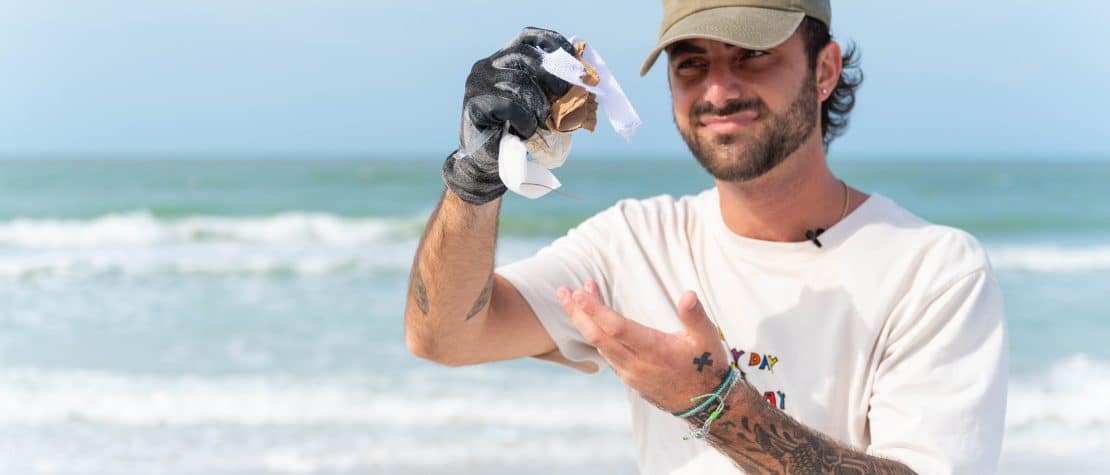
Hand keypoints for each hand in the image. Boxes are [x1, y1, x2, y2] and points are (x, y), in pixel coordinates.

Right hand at [442, 27, 574, 204]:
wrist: (486, 163)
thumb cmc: (515, 133)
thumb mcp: (538, 107)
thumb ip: (553, 92)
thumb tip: (586, 85)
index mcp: (503, 60)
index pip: (527, 37)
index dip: (551, 41)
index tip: (573, 57)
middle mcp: (487, 65)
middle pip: (525, 55)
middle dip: (552, 75)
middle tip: (565, 96)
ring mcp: (477, 83)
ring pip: (520, 81)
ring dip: (540, 104)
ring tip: (544, 123)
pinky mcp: (473, 103)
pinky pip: (509, 105)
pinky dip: (525, 120)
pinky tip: (526, 132)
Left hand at [556, 280, 730, 412]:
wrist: (706, 403)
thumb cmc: (706, 366)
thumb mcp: (707, 337)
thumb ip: (694, 315)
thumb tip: (688, 294)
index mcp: (654, 350)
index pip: (616, 328)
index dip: (595, 310)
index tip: (579, 293)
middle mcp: (636, 364)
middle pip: (597, 336)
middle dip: (576, 313)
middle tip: (561, 291)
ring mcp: (630, 374)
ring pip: (599, 346)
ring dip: (585, 321)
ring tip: (577, 297)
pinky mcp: (629, 379)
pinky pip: (606, 355)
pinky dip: (597, 335)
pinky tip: (593, 321)